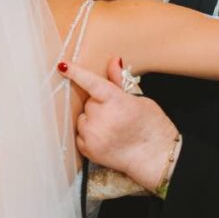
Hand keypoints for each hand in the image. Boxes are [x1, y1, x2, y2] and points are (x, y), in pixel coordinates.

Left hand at [64, 57, 179, 191]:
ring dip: (92, 119)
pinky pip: (80, 135)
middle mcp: (102, 118)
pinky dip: (89, 134)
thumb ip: (120, 82)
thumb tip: (113, 61)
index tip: (62, 66)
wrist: (156, 157)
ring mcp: (94, 136)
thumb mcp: (140, 100)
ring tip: (112, 127)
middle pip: (89, 102)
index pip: (92, 82)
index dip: (76, 73)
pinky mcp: (89, 150)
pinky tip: (106, 138)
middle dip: (98, 104)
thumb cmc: (152, 126)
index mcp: (117, 101)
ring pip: (82, 118)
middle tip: (116, 113)